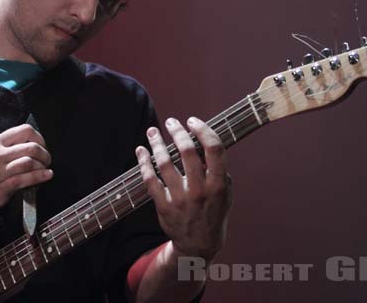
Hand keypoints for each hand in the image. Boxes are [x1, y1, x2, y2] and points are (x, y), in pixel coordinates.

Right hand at [0, 124, 52, 217]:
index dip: (39, 137)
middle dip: (45, 153)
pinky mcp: (0, 190)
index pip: (24, 131)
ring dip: (44, 165)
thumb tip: (16, 148)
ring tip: (47, 168)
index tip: (41, 144)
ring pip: (30, 162)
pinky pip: (25, 180)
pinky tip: (46, 176)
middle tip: (47, 159)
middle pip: (32, 146)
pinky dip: (40, 177)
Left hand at [136, 117, 231, 259]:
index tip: (193, 121)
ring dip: (157, 143)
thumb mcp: (226, 194)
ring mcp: (180, 199)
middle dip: (177, 132)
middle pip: (187, 152)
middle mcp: (199, 191)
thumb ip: (218, 170)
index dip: (203, 130)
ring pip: (165, 163)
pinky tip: (141, 150)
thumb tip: (202, 141)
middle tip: (171, 122)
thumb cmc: (213, 212)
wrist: (199, 245)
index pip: (214, 149)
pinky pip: (149, 179)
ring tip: (152, 131)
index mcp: (218, 185)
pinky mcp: (163, 206)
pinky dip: (144, 162)